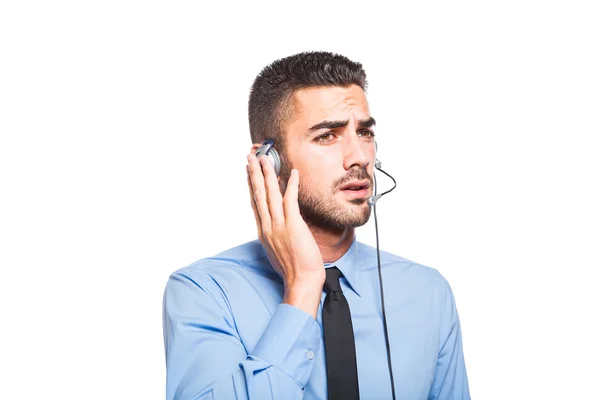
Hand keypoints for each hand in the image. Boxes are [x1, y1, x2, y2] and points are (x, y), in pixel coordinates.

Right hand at [247, 153, 324, 317]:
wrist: (301, 281)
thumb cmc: (293, 268)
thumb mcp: (277, 250)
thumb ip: (276, 234)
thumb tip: (279, 226)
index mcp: (264, 232)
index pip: (255, 203)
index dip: (251, 185)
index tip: (248, 173)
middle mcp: (268, 226)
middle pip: (258, 194)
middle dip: (254, 174)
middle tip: (251, 157)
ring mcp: (279, 225)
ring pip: (270, 194)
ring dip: (267, 174)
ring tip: (265, 159)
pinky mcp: (293, 225)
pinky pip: (290, 200)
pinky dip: (291, 185)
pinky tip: (293, 173)